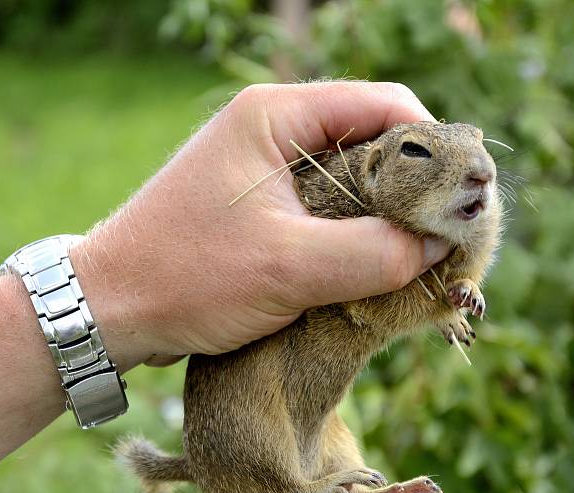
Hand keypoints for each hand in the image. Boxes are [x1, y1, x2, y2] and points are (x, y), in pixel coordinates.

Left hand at [73, 82, 448, 368]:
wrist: (110, 307)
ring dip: (383, 214)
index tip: (463, 198)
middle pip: (371, 138)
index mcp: (275, 115)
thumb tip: (440, 245)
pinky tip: (371, 265)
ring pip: (350, 177)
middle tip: (443, 234)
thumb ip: (374, 254)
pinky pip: (324, 207)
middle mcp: (272, 129)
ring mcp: (264, 167)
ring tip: (413, 256)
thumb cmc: (186, 277)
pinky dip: (352, 232)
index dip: (432, 147)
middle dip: (412, 186)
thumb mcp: (288, 268)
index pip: (383, 105)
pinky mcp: (259, 203)